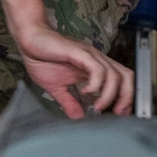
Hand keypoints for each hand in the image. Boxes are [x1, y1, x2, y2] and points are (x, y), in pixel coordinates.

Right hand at [12, 22, 134, 117]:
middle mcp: (97, 61)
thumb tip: (77, 116)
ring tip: (98, 106)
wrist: (30, 40)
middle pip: (126, 76)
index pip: (122, 81)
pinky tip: (86, 92)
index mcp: (95, 68)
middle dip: (126, 96)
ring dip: (109, 94)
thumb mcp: (57, 87)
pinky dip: (96, 84)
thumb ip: (69, 102)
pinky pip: (97, 68)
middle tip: (118, 112)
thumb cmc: (42, 58)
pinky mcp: (80, 52)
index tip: (120, 113)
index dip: (126, 97)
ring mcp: (90, 56)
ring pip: (114, 74)